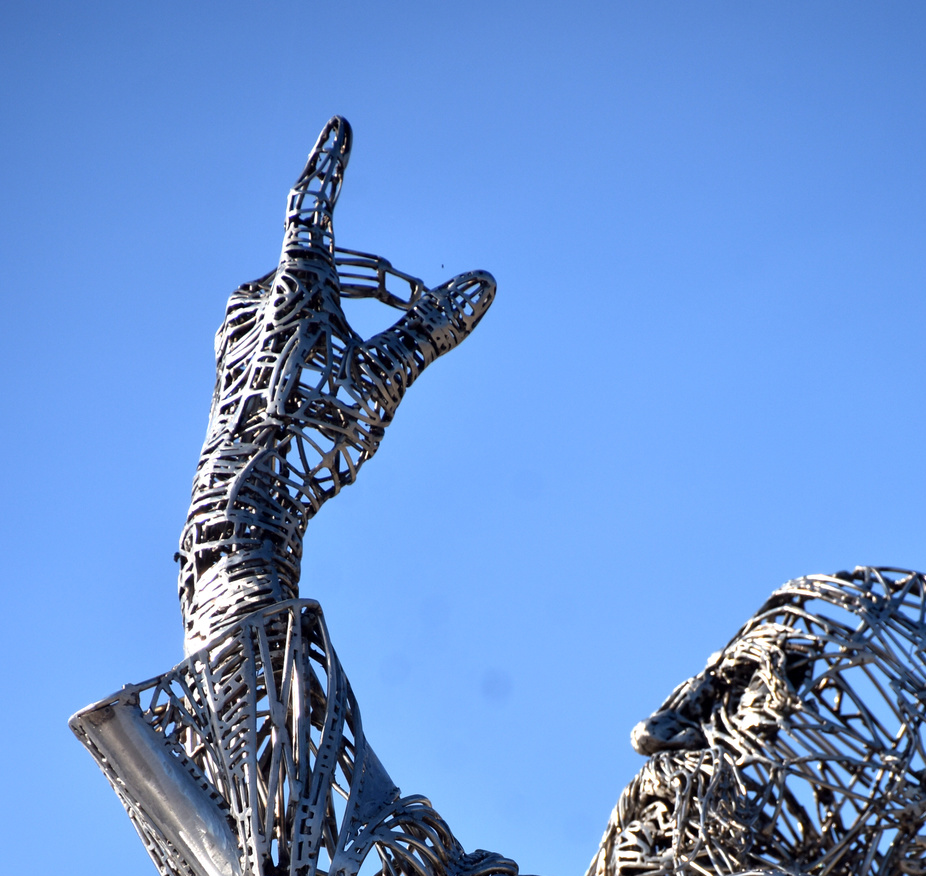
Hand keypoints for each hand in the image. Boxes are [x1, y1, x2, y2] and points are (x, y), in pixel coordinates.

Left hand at [178, 117, 494, 646]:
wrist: (248, 491)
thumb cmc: (319, 427)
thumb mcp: (387, 377)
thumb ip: (432, 330)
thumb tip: (485, 285)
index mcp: (295, 283)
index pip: (318, 207)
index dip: (333, 167)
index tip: (340, 127)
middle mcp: (260, 294)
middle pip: (330, 269)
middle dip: (376, 289)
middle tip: (413, 311)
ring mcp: (241, 328)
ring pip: (309, 305)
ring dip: (347, 323)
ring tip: (364, 374)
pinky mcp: (233, 362)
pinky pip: (287, 334)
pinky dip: (319, 347)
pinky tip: (325, 394)